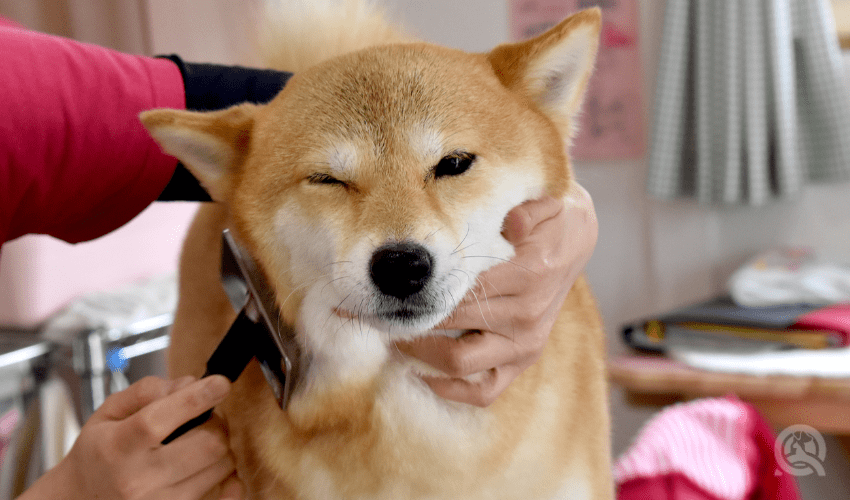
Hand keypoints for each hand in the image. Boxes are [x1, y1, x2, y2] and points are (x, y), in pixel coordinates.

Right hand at [22, 376, 243, 499]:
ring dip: (220, 446)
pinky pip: (223, 493)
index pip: (159, 420)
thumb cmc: (99, 451)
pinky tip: (215, 464)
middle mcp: (139, 480)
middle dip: (216, 421)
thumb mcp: (109, 411)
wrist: (81, 499)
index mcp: (117, 447)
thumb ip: (147, 390)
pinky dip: (228, 475)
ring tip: (200, 440)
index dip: (196, 398)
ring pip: (221, 465)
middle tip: (207, 416)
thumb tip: (189, 384)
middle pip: (206, 444)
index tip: (220, 382)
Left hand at [395, 183, 597, 406]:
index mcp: (528, 274)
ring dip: (420, 353)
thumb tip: (511, 222)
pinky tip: (421, 373)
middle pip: (452, 324)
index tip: (384, 291)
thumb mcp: (544, 203)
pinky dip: (451, 390)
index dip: (418, 292)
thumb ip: (526, 212)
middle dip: (409, 319)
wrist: (575, 241)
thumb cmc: (548, 219)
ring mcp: (526, 344)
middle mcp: (527, 315)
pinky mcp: (524, 360)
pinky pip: (485, 391)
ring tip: (391, 338)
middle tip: (374, 313)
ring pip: (462, 363)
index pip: (461, 289)